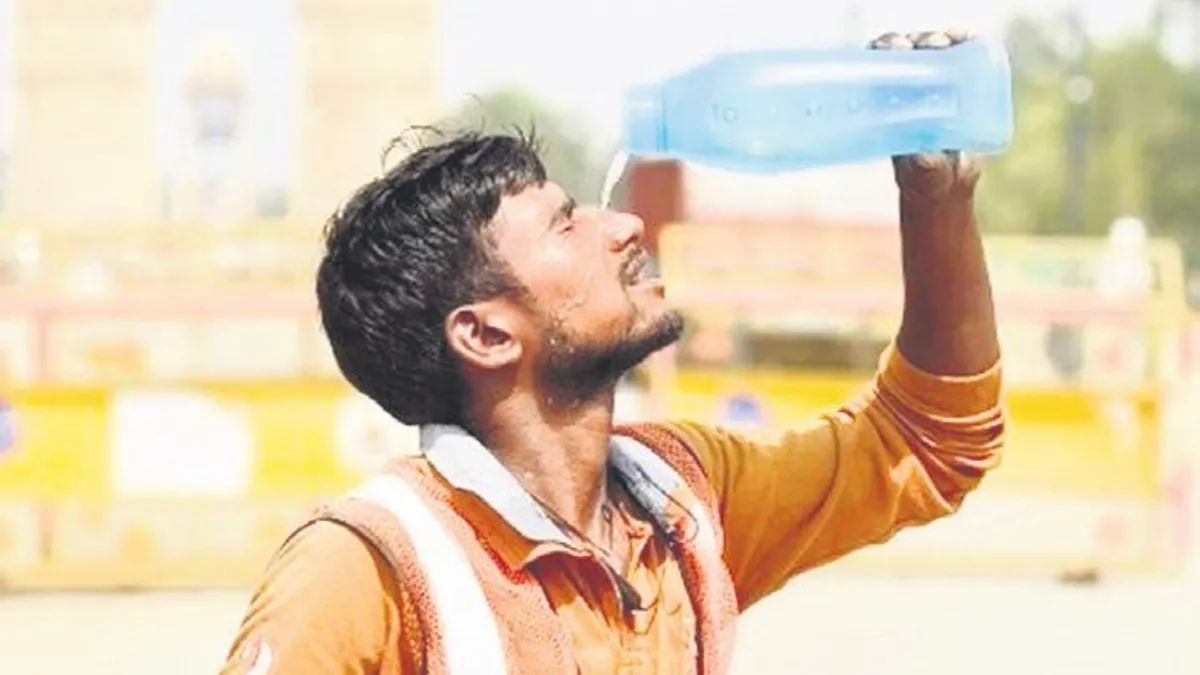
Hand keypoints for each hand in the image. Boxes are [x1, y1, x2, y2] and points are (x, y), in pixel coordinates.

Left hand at [869, 30, 982, 201]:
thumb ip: (923, 167)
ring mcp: (932, 87)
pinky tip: (965, 38)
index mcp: (885, 104)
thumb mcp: (922, 174)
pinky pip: (960, 59)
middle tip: (927, 44)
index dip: (884, 49)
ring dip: (938, 39)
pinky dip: (963, 44)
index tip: (897, 47)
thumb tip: (925, 157)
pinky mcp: (958, 88)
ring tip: (948, 40)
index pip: (878, 67)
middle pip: (904, 53)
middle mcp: (905, 90)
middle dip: (913, 41)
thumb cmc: (923, 180)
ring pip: (931, 51)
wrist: (948, 184)